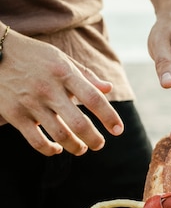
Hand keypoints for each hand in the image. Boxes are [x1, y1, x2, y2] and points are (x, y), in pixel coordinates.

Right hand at [0, 29, 123, 155]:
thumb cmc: (34, 56)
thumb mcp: (60, 59)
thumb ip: (85, 76)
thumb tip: (108, 89)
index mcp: (63, 72)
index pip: (93, 98)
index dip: (109, 117)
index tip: (118, 130)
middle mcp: (48, 88)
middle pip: (79, 123)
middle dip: (94, 139)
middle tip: (100, 144)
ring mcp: (30, 102)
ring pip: (60, 135)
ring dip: (76, 147)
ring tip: (81, 149)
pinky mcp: (15, 114)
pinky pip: (37, 141)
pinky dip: (50, 150)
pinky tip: (57, 149)